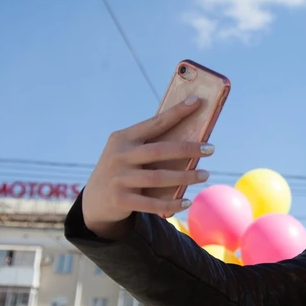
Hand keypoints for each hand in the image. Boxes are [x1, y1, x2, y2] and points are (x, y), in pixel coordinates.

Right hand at [81, 96, 213, 238]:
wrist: (94, 200)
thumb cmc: (122, 169)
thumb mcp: (128, 152)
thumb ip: (151, 144)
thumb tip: (192, 136)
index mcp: (122, 138)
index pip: (155, 123)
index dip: (177, 112)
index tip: (197, 102)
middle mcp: (119, 156)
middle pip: (160, 151)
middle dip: (188, 149)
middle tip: (211, 148)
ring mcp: (118, 178)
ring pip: (158, 177)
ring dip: (186, 177)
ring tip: (205, 174)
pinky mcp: (120, 200)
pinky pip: (152, 203)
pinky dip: (172, 204)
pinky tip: (187, 202)